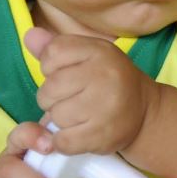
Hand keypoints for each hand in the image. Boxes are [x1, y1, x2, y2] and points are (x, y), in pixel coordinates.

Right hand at [0, 121, 65, 177]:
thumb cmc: (22, 172)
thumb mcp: (33, 158)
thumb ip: (56, 152)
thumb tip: (97, 147)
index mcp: (17, 148)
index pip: (21, 135)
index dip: (34, 137)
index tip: (51, 142)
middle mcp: (5, 166)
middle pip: (10, 168)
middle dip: (35, 177)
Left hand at [25, 27, 157, 155]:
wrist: (146, 114)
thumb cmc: (110, 82)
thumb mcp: (88, 57)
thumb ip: (56, 48)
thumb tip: (30, 36)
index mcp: (100, 51)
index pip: (53, 53)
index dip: (52, 67)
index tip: (70, 74)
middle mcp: (105, 75)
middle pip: (49, 88)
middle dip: (53, 98)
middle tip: (73, 100)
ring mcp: (105, 106)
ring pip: (55, 115)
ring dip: (61, 120)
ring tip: (80, 117)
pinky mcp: (102, 134)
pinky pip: (62, 141)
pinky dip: (64, 141)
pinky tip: (79, 134)